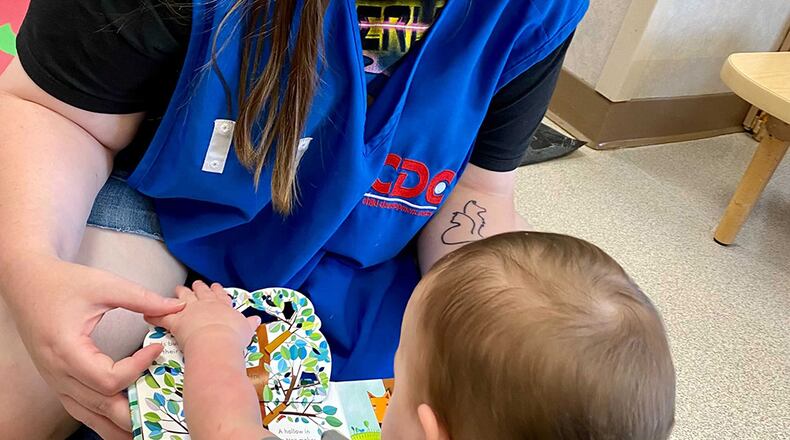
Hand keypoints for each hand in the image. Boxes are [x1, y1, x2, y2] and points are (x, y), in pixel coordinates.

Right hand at [1, 254, 185, 439]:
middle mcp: (58, 373)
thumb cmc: (63, 283)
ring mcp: (56, 381)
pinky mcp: (58, 382)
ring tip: (150, 422)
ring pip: (90, 415)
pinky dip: (104, 417)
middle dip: (135, 410)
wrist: (28, 284)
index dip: (138, 368)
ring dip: (120, 421)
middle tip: (165, 404)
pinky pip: (82, 409)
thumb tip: (178, 307)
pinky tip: (126, 418)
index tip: (156, 348)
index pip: (108, 378)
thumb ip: (142, 298)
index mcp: (66, 350)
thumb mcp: (105, 285)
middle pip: (101, 406)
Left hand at [145, 281, 260, 351]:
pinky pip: (162, 316)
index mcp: (222, 305)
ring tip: (177, 290)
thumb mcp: (246, 330)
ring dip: (180, 293)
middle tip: (195, 285)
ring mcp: (190, 310)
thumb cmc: (233, 337)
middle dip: (198, 288)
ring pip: (183, 297)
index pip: (219, 295)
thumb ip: (249, 324)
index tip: (216, 287)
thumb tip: (256, 320)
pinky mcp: (176, 321)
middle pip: (201, 291)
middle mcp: (206, 304)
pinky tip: (149, 314)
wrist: (217, 342)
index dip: (217, 290)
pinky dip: (155, 315)